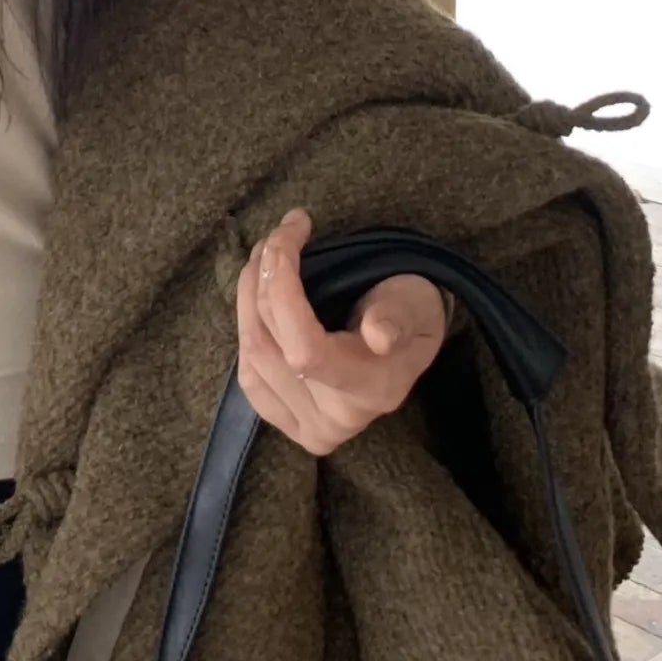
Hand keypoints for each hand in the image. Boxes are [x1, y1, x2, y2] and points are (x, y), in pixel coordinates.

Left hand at [236, 209, 448, 457]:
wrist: (407, 344)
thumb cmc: (411, 313)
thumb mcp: (414, 304)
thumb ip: (397, 316)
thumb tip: (378, 334)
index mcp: (373, 390)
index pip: (306, 349)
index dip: (282, 289)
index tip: (288, 236)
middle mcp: (336, 420)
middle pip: (270, 344)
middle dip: (264, 277)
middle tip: (278, 235)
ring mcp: (306, 426)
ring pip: (251, 353)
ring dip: (248, 294)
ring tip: (265, 257)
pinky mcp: (284, 420)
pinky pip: (248, 373)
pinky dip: (247, 326)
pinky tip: (258, 297)